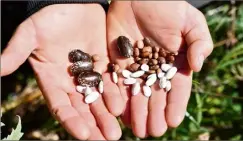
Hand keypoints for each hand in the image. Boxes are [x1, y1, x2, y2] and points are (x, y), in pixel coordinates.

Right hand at [1, 4, 123, 139]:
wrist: (70, 2)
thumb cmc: (48, 17)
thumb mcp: (30, 34)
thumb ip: (16, 52)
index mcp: (53, 79)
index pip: (62, 107)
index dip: (72, 121)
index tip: (84, 134)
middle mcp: (72, 81)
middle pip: (84, 108)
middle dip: (95, 124)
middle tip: (108, 139)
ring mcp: (91, 72)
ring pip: (101, 98)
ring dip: (109, 114)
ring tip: (117, 131)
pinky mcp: (105, 63)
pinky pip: (113, 80)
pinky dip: (119, 93)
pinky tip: (126, 107)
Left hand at [107, 1, 212, 137]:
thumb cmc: (168, 5)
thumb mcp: (190, 22)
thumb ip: (199, 43)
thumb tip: (197, 67)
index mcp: (174, 62)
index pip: (176, 88)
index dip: (175, 105)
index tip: (173, 121)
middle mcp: (154, 68)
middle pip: (155, 95)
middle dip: (155, 114)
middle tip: (154, 131)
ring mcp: (135, 66)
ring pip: (136, 94)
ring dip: (137, 112)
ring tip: (138, 130)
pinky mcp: (118, 62)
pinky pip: (118, 83)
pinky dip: (120, 98)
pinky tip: (121, 113)